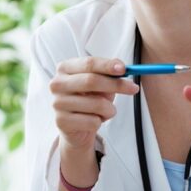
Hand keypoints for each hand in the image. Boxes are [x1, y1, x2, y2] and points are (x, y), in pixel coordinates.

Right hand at [49, 57, 138, 190]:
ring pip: (96, 104)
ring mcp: (57, 103)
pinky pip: (92, 121)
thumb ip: (109, 74)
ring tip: (107, 111)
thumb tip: (122, 69)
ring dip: (110, 109)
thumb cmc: (90, 100)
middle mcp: (57, 84)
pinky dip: (100, 122)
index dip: (107, 65)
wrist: (77, 127)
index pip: (88, 63)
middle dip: (116, 85)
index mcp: (65, 68)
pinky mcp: (61, 122)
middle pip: (90, 81)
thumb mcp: (100, 84)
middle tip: (133, 88)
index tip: (124, 69)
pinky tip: (94, 122)